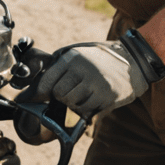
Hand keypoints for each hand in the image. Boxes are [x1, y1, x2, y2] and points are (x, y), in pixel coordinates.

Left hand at [32, 40, 150, 119]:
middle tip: (67, 94)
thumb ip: (55, 65)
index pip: (47, 81)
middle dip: (60, 98)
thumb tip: (32, 86)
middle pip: (58, 95)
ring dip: (73, 104)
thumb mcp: (76, 53)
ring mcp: (96, 84)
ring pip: (72, 104)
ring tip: (81, 96)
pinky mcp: (108, 97)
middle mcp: (83, 69)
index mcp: (72, 57)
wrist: (133, 61)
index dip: (38, 94)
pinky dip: (86, 110)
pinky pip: (87, 111)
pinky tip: (91, 100)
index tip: (31, 100)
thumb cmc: (98, 58)